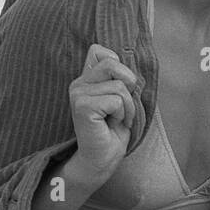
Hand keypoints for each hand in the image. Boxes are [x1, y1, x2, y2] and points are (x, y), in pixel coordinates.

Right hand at [69, 43, 136, 177]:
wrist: (103, 158)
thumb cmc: (113, 131)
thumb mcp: (121, 99)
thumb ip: (119, 79)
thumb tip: (130, 69)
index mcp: (86, 79)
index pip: (98, 51)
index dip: (117, 63)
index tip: (121, 86)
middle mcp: (78, 83)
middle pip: (112, 63)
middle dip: (128, 86)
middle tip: (122, 107)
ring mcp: (78, 94)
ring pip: (119, 86)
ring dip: (127, 107)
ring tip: (117, 119)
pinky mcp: (83, 106)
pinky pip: (117, 100)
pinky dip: (123, 114)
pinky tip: (113, 124)